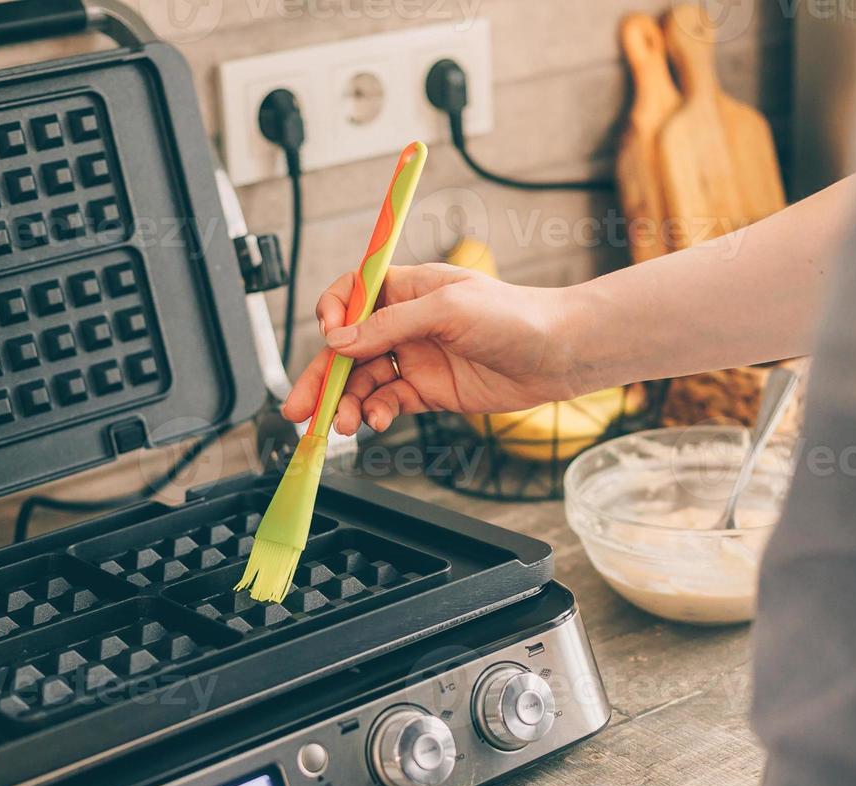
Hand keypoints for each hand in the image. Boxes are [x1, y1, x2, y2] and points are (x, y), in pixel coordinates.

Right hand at [282, 264, 580, 435]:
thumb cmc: (514, 316)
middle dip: (321, 377)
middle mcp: (405, 323)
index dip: (332, 315)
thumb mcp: (448, 309)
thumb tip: (339, 340)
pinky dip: (376, 414)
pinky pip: (389, 403)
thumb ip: (390, 325)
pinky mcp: (429, 392)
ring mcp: (416, 359)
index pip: (351, 296)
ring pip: (364, 382)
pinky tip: (375, 423)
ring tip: (342, 425)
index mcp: (407, 289)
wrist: (557, 355)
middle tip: (298, 408)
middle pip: (348, 348)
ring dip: (347, 403)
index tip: (328, 337)